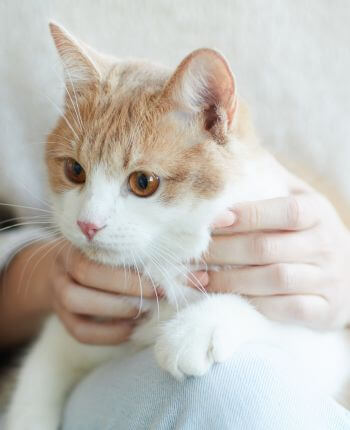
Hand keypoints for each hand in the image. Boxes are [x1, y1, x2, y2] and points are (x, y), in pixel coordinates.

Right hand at [0, 239, 207, 345]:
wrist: (70, 272)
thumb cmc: (112, 256)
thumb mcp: (129, 243)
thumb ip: (162, 240)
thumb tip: (220, 226)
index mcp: (84, 240)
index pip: (104, 248)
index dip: (137, 265)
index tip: (169, 274)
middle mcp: (64, 262)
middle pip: (88, 272)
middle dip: (130, 286)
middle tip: (162, 293)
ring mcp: (57, 290)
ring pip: (77, 300)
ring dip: (116, 308)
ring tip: (145, 311)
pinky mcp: (60, 317)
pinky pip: (79, 330)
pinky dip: (107, 333)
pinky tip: (131, 329)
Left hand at [201, 174, 349, 328]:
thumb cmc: (309, 230)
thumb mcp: (299, 198)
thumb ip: (271, 179)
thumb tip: (230, 155)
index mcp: (318, 212)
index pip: (285, 211)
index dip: (248, 215)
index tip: (212, 221)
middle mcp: (326, 245)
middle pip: (268, 248)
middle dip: (224, 251)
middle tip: (191, 252)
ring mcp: (327, 279)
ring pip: (274, 280)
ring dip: (230, 280)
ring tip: (198, 277)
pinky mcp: (324, 310)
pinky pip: (286, 310)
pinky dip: (253, 304)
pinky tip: (226, 297)